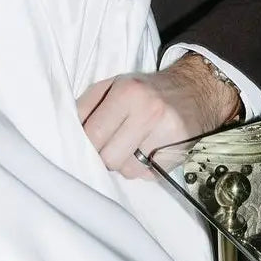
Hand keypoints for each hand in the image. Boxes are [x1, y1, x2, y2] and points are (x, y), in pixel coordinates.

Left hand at [76, 53, 242, 178]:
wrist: (195, 89)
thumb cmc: (145, 89)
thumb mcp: (113, 84)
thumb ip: (87, 105)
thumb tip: (65, 131)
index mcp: (127, 92)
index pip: (93, 134)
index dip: (85, 144)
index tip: (86, 143)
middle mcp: (149, 112)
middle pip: (109, 158)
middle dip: (105, 155)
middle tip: (110, 144)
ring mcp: (167, 134)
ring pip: (128, 170)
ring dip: (124, 163)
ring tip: (132, 145)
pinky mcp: (180, 153)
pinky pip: (147, 175)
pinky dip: (143, 168)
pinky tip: (148, 150)